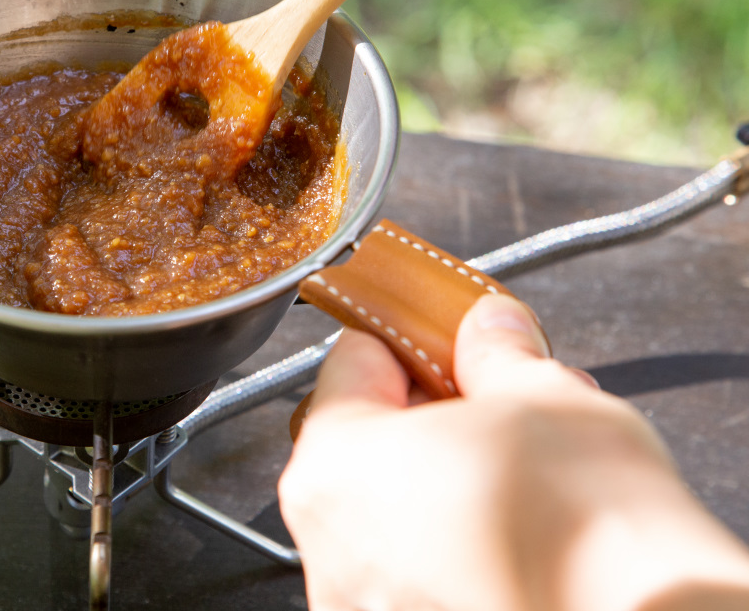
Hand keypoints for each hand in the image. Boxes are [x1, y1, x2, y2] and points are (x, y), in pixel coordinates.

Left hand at [278, 293, 748, 610]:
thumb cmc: (587, 534)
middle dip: (439, 414)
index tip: (453, 342)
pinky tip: (519, 534)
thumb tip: (490, 329)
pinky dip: (455, 543)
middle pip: (370, 439)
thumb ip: (498, 354)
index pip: (355, 361)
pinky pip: (413, 566)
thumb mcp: (545, 397)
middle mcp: (326, 538)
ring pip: (392, 507)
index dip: (416, 341)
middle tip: (506, 407)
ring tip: (529, 473)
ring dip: (450, 479)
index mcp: (333, 460)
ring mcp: (358, 595)